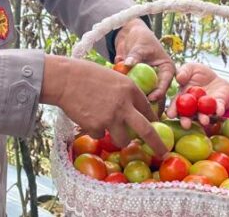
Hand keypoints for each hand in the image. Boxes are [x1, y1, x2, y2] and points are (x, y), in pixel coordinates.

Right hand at [41, 55, 168, 155]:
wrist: (65, 79)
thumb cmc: (87, 75)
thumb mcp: (113, 77)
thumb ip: (125, 93)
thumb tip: (133, 110)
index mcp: (130, 90)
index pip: (149, 110)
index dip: (153, 121)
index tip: (155, 128)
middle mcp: (124, 105)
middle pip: (147, 131)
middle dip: (157, 145)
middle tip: (163, 153)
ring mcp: (110, 118)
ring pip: (123, 140)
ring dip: (119, 138)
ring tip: (107, 126)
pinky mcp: (96, 127)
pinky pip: (101, 135)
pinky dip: (96, 130)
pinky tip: (87, 116)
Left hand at [113, 18, 174, 102]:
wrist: (129, 35)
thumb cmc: (141, 37)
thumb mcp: (140, 46)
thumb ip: (135, 56)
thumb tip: (127, 64)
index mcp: (167, 70)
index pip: (165, 84)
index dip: (158, 93)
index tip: (149, 98)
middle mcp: (158, 78)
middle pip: (154, 93)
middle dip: (145, 99)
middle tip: (135, 102)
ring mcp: (146, 81)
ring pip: (142, 93)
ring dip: (133, 92)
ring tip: (124, 87)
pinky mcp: (135, 82)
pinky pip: (130, 87)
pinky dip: (123, 84)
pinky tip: (117, 75)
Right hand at [164, 62, 228, 129]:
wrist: (216, 77)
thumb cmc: (198, 74)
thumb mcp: (190, 68)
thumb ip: (184, 71)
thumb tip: (179, 78)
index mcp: (183, 97)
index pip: (176, 105)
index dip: (173, 110)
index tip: (170, 115)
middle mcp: (193, 106)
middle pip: (188, 115)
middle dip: (187, 121)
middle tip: (186, 125)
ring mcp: (206, 108)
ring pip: (204, 115)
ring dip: (203, 119)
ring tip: (204, 121)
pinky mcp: (219, 105)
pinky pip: (219, 108)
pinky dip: (219, 110)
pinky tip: (219, 112)